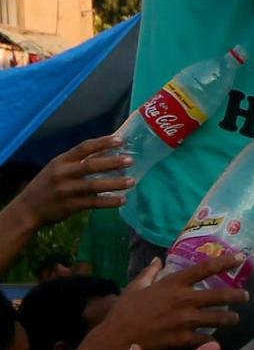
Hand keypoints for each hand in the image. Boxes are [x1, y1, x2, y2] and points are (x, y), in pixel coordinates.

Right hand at [5, 136, 133, 230]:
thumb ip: (78, 161)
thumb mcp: (57, 169)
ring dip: (115, 183)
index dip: (102, 143)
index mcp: (60, 161)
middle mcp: (63, 174)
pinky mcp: (69, 206)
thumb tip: (106, 152)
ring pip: (94, 186)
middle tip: (130, 160)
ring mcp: (66, 190)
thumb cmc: (46, 185)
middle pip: (90, 165)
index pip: (84, 148)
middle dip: (112, 162)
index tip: (120, 140)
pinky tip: (122, 200)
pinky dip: (108, 202)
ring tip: (132, 181)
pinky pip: (93, 203)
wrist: (26, 210)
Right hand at [97, 253, 250, 349]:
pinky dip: (212, 341)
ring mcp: (184, 320)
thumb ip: (149, 273)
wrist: (115, 340)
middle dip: (236, 296)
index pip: (205, 268)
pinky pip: (205, 339)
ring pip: (218, 318)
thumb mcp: (135, 288)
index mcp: (173, 283)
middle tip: (245, 297)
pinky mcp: (182, 339)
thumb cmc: (124, 312)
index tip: (239, 258)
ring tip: (234, 319)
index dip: (224, 262)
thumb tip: (157, 260)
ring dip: (229, 319)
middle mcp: (183, 299)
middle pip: (219, 295)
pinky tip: (217, 341)